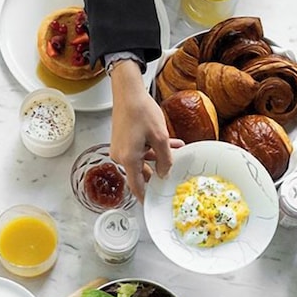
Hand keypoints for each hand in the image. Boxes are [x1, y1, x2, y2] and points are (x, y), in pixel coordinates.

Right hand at [107, 60, 181, 201]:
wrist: (128, 92)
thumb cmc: (141, 111)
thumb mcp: (160, 137)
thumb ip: (165, 159)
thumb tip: (165, 173)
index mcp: (129, 159)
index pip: (137, 186)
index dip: (145, 197)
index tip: (152, 204)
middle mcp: (121, 156)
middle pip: (141, 173)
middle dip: (159, 171)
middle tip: (173, 172)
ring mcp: (120, 148)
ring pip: (142, 159)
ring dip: (158, 157)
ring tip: (176, 149)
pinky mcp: (122, 141)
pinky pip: (138, 151)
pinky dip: (151, 149)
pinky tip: (168, 142)